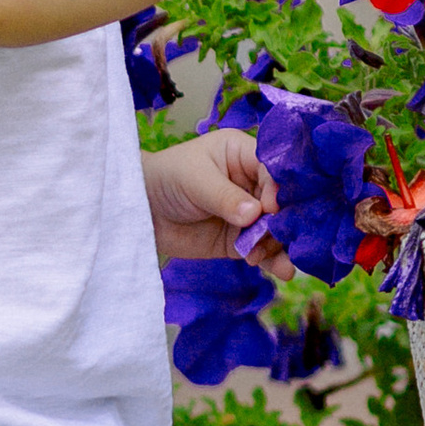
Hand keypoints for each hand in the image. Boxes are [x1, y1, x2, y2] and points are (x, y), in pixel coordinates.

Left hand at [144, 129, 284, 263]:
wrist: (141, 212)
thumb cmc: (166, 179)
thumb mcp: (194, 180)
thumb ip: (225, 197)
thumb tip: (255, 214)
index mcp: (243, 155)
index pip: (273, 169)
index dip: (277, 188)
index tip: (272, 208)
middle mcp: (252, 182)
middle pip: (281, 201)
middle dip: (283, 220)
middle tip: (276, 236)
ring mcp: (249, 214)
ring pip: (276, 228)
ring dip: (278, 244)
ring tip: (265, 255)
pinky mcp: (241, 240)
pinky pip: (263, 250)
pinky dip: (273, 260)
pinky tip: (282, 271)